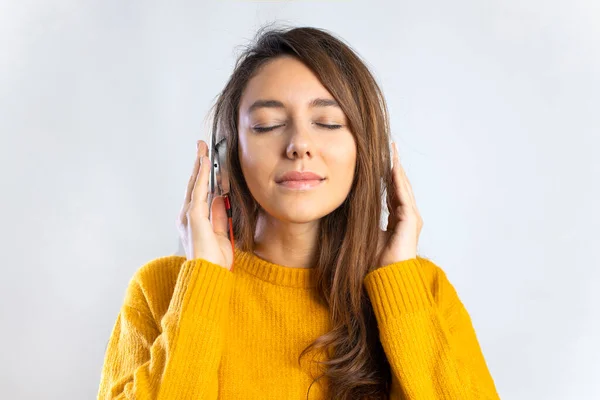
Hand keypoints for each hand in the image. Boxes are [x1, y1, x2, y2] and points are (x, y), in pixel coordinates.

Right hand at [176, 140, 232, 269]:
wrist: (208, 276)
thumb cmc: (214, 261)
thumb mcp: (222, 234)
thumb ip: (219, 216)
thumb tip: (220, 199)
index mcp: (195, 220)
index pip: (200, 192)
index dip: (204, 175)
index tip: (209, 160)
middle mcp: (187, 216)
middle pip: (194, 184)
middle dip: (199, 164)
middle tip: (202, 146)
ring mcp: (188, 216)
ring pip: (194, 184)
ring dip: (199, 165)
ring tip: (203, 148)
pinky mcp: (193, 217)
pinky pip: (198, 191)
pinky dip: (201, 175)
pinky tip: (204, 163)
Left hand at [376, 142, 422, 267]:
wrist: (386, 278)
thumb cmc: (376, 262)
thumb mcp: (366, 234)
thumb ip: (364, 220)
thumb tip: (348, 208)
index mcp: (398, 220)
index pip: (393, 192)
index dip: (388, 176)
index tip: (382, 160)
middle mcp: (407, 217)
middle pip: (400, 186)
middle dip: (395, 167)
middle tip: (391, 148)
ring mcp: (411, 218)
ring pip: (403, 187)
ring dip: (397, 169)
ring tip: (393, 152)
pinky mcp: (411, 221)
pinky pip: (403, 195)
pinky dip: (399, 181)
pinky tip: (393, 168)